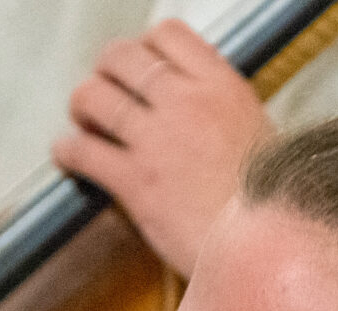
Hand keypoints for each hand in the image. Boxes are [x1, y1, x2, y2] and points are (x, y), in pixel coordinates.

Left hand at [52, 20, 272, 276]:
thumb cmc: (269, 205)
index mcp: (223, 87)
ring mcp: (159, 141)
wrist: (268, 248)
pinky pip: (83, 151)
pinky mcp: (137, 182)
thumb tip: (191, 106)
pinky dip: (68, 152)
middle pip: (121, 57)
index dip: (143, 48)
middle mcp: (188, 103)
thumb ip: (220, 110)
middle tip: (105, 93)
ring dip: (82, 108)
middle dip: (105, 72)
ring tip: (86, 123)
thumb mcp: (257, 134)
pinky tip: (70, 158)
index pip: (167, 35)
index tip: (139, 70)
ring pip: (94, 97)